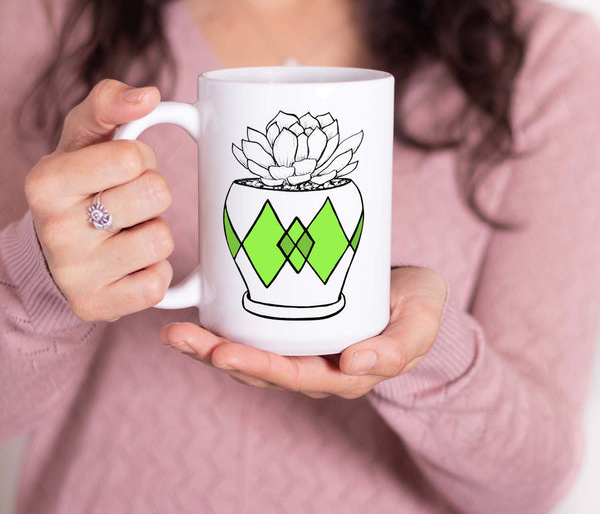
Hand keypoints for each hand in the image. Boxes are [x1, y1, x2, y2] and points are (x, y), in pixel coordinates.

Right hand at [25, 79, 174, 321]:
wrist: (54, 252)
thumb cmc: (79, 185)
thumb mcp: (83, 137)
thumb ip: (110, 104)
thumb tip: (149, 96)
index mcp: (47, 182)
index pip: (130, 156)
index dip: (139, 158)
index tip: (122, 168)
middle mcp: (55, 230)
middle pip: (154, 194)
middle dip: (152, 192)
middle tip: (129, 201)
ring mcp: (76, 274)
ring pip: (161, 240)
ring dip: (155, 232)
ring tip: (129, 232)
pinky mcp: (99, 306)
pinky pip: (157, 284)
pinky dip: (154, 271)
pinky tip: (131, 264)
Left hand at [160, 266, 446, 398]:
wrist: (411, 293)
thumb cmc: (417, 305)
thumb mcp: (422, 321)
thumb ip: (400, 346)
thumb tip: (356, 361)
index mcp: (346, 373)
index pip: (296, 378)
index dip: (259, 367)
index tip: (224, 351)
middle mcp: (318, 368)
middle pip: (262, 371)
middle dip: (219, 357)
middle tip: (184, 338)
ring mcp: (302, 350)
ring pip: (251, 357)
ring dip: (210, 347)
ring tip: (175, 333)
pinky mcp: (293, 329)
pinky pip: (254, 337)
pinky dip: (223, 330)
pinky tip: (197, 315)